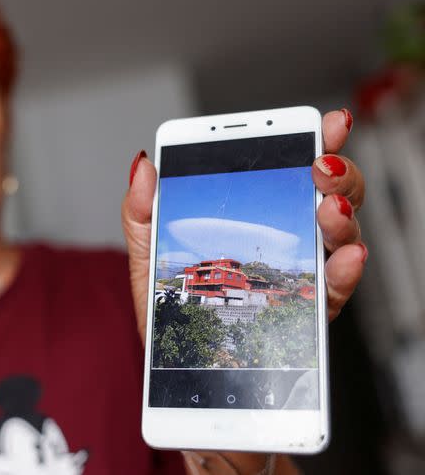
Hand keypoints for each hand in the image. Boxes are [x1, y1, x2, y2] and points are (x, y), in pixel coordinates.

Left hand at [122, 108, 366, 342]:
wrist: (172, 364)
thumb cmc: (166, 305)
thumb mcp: (147, 251)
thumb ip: (143, 208)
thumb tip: (143, 163)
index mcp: (253, 215)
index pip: (290, 170)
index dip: (316, 141)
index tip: (326, 122)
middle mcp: (285, 239)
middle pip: (329, 195)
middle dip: (336, 173)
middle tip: (321, 165)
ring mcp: (297, 274)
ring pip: (339, 236)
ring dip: (342, 215)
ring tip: (328, 207)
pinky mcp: (302, 315)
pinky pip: (332, 290)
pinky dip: (343, 271)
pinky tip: (343, 257)